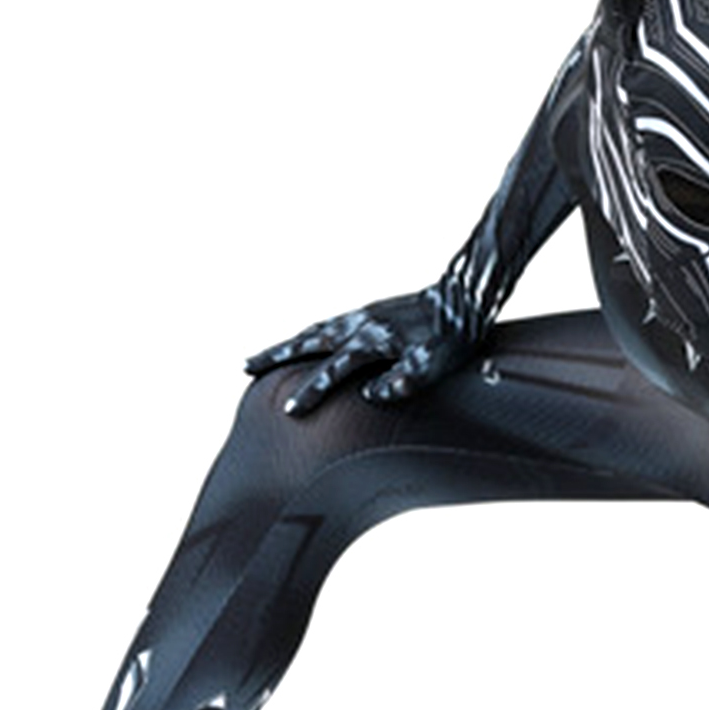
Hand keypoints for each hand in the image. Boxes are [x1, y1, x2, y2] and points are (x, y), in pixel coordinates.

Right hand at [244, 286, 478, 414]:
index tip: (289, 412)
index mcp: (372, 340)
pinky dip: (309, 333)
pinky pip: (329, 323)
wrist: (465, 297)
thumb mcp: (434, 364)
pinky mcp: (372, 311)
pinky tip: (309, 340)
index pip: (333, 371)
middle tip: (243, 367)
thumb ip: (403, 380)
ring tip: (265, 355)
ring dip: (288, 343)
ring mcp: (364, 315)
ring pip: (315, 330)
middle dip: (275, 356)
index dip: (311, 392)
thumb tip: (370, 396)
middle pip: (307, 341)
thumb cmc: (453, 337)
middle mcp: (360, 324)